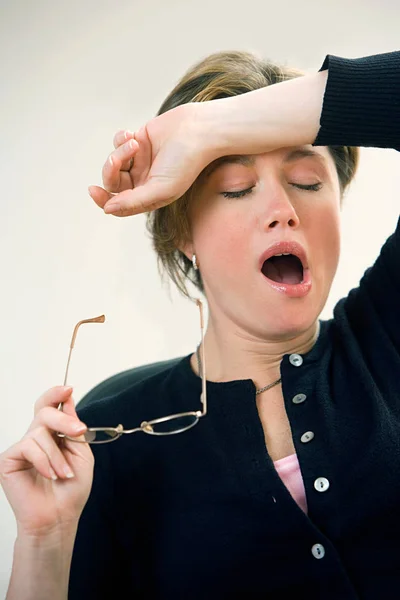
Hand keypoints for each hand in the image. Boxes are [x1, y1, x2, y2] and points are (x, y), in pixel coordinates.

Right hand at [0, 387, 93, 537]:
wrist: (59, 517)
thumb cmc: (70, 489)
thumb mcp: (81, 453)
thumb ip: (73, 428)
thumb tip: (68, 400)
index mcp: (52, 434)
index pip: (49, 406)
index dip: (56, 394)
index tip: (68, 389)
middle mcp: (35, 438)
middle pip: (45, 412)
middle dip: (64, 420)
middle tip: (78, 431)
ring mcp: (21, 448)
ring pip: (40, 433)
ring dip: (57, 455)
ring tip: (63, 474)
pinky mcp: (8, 460)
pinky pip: (28, 447)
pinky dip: (44, 461)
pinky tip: (49, 475)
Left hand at [89, 103, 218, 216]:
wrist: (198, 131)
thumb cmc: (186, 163)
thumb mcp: (161, 188)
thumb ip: (133, 201)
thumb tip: (107, 209)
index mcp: (149, 197)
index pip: (119, 205)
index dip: (104, 200)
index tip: (93, 190)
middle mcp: (143, 181)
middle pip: (113, 182)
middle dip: (111, 170)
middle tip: (116, 160)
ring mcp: (140, 162)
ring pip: (114, 161)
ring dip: (120, 151)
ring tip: (134, 143)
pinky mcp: (138, 141)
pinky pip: (118, 143)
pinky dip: (122, 139)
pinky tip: (134, 135)